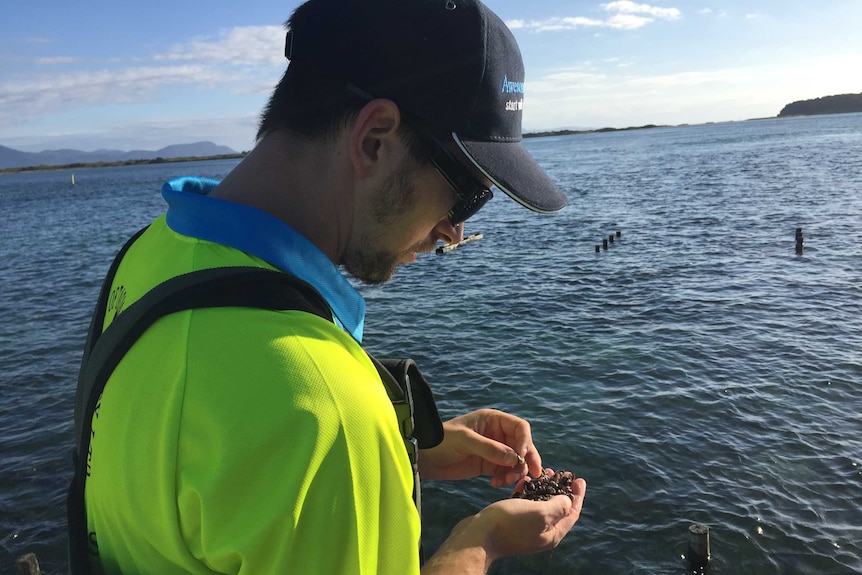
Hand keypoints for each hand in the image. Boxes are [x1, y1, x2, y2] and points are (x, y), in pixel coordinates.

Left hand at [418, 409, 541, 486]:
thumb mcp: (465, 441)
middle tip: (532, 475)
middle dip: (527, 460)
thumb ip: (489, 448)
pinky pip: (505, 472)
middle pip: (523, 446)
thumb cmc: (442, 440)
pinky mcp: (489, 465)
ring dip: (515, 472)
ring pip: (516, 461)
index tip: (523, 457)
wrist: (425, 457)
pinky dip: (505, 479)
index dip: (526, 441)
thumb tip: (515, 458)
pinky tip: (495, 484)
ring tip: (504, 481)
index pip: (520, 427)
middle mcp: (497, 434)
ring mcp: (494, 450)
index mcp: (493, 420)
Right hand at [422, 475, 586, 573]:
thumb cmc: (510, 524)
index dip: (578, 495)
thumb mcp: (540, 513)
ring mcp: (525, 528)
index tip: (579, 479)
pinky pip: (523, 504)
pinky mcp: (511, 522)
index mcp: (552, 533)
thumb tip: (568, 501)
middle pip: (557, 508)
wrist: (478, 537)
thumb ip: (558, 506)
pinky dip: (527, 492)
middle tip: (559, 473)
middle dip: (560, 489)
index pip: (572, 513)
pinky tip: (523, 480)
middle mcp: (541, 532)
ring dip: (543, 488)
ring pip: (539, 504)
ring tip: (543, 473)